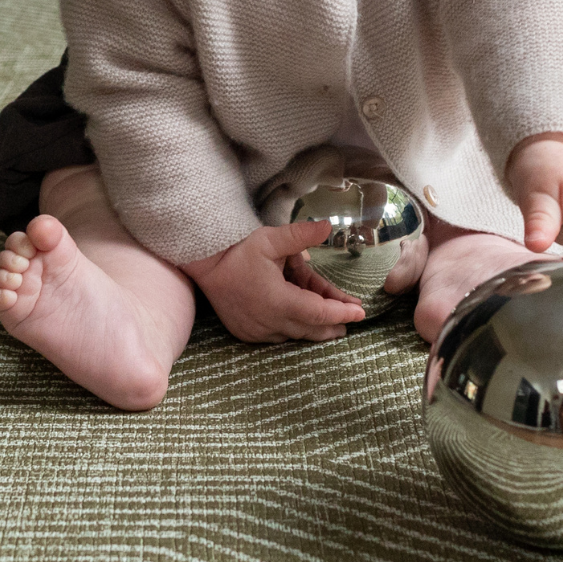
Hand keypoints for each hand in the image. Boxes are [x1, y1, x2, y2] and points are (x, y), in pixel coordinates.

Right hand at [184, 220, 366, 343]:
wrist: (202, 266)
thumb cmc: (237, 251)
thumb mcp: (271, 239)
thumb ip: (302, 235)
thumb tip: (327, 226)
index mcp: (278, 301)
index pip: (319, 313)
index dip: (341, 313)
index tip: (360, 313)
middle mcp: (269, 321)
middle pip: (310, 329)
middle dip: (333, 325)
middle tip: (350, 320)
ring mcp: (256, 330)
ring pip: (294, 334)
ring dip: (313, 326)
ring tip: (332, 323)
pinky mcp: (247, 332)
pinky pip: (277, 335)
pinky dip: (293, 328)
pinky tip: (302, 322)